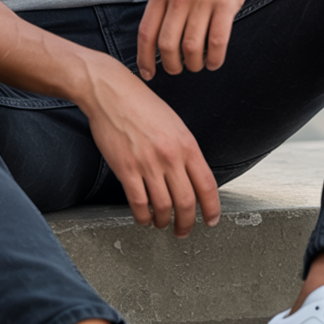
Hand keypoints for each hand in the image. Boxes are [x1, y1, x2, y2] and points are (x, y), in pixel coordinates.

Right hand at [80, 58, 219, 236]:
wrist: (112, 92)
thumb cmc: (141, 103)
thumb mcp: (173, 123)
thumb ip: (184, 149)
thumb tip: (191, 175)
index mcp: (186, 143)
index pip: (207, 185)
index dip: (212, 208)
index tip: (210, 220)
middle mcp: (170, 156)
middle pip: (186, 203)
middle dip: (187, 223)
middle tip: (184, 230)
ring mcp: (148, 164)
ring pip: (163, 208)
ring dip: (164, 222)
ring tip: (162, 224)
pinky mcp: (126, 169)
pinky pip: (139, 204)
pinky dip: (143, 217)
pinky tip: (143, 218)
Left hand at [137, 0, 260, 78]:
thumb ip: (165, 0)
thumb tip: (157, 32)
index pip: (146, 33)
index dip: (144, 58)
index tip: (147, 73)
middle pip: (167, 46)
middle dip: (171, 66)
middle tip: (177, 70)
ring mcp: (203, 1)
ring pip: (192, 48)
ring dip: (194, 64)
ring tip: (197, 65)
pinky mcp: (226, 4)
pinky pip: (218, 42)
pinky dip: (215, 59)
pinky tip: (214, 61)